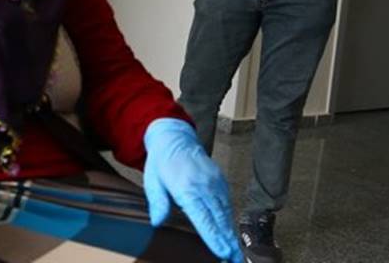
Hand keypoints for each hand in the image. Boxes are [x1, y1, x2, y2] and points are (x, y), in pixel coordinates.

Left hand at [143, 118, 241, 262]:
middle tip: (234, 259)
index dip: (214, 237)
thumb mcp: (152, 181)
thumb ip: (157, 203)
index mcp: (187, 188)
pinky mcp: (220, 180)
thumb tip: (157, 222)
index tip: (222, 251)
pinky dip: (229, 220)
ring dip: (231, 234)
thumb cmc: (162, 161)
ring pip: (226, 213)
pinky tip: (231, 233)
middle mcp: (205, 186)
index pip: (203, 218)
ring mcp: (214, 183)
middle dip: (228, 241)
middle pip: (219, 220)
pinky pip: (227, 203)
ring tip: (236, 252)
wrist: (174, 137)